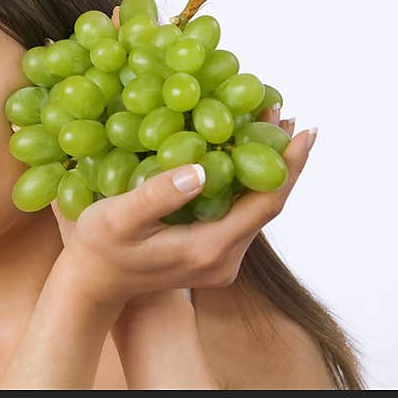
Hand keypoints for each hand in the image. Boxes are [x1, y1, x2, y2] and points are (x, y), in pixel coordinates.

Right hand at [51, 4, 314, 312]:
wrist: (92, 285)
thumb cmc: (98, 247)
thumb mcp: (118, 217)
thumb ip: (158, 195)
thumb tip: (202, 168)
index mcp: (208, 248)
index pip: (266, 203)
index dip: (288, 165)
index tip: (305, 130)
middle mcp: (224, 260)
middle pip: (268, 203)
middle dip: (281, 158)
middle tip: (281, 112)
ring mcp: (220, 261)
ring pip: (255, 209)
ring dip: (264, 168)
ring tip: (266, 125)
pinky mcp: (211, 256)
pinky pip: (240, 214)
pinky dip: (245, 182)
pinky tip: (238, 155)